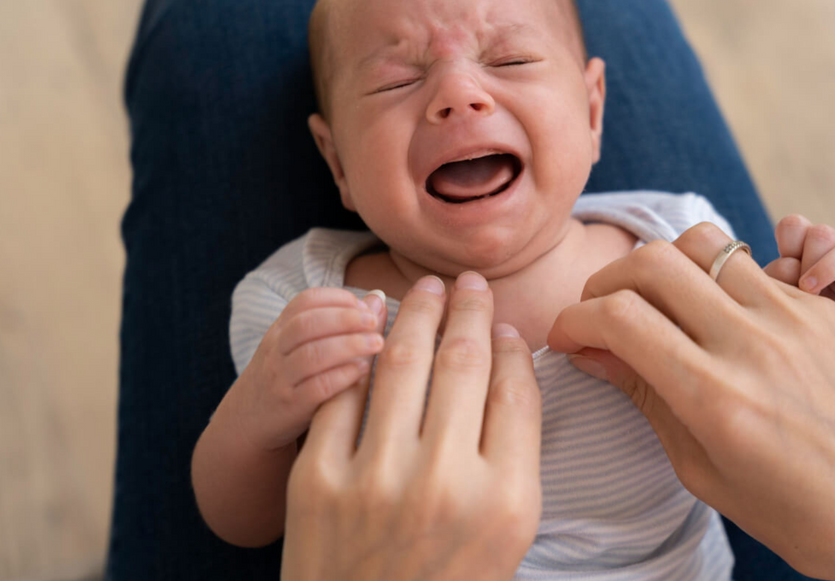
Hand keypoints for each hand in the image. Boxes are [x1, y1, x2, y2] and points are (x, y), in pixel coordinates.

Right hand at [232, 287, 386, 450]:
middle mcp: (277, 350)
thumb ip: (333, 324)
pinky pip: (316, 388)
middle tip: (374, 322)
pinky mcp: (290, 407)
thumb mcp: (297, 346)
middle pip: (308, 323)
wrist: (247, 422)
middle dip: (345, 318)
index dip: (337, 298)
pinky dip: (342, 376)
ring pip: (312, 355)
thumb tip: (377, 299)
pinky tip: (362, 371)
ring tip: (377, 344)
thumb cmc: (286, 378)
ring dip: (350, 345)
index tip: (364, 306)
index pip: (305, 301)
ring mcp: (281, 379)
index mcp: (280, 330)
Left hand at [282, 273, 541, 580]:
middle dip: (469, 311)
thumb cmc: (450, 580)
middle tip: (470, 283)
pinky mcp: (318, 479)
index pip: (515, 391)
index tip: (506, 323)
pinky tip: (372, 319)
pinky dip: (359, 349)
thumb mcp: (508, 531)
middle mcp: (444, 484)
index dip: (512, 345)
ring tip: (426, 288)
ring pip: (403, 364)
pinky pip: (344, 392)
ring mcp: (375, 480)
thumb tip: (505, 359)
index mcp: (506, 500)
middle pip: (463, 365)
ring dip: (417, 313)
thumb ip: (516, 450)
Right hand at [549, 223, 834, 580]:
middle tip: (598, 311)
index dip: (574, 319)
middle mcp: (752, 344)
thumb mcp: (699, 468)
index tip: (565, 336)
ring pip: (701, 243)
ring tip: (653, 302)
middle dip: (605, 279)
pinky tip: (710, 317)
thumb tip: (592, 350)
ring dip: (660, 266)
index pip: (619, 317)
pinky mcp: (818, 310)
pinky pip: (748, 266)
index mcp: (715, 396)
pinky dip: (712, 279)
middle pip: (653, 261)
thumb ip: (644, 395)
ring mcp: (792, 318)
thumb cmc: (792, 509)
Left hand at [763, 214, 834, 334]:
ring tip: (813, 293)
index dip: (788, 240)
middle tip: (801, 287)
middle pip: (822, 233)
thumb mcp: (771, 297)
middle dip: (809, 259)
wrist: (809, 348)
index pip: (795, 225)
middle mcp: (827, 250)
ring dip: (828, 270)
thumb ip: (774, 278)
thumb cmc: (785, 318)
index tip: (783, 268)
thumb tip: (788, 264)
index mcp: (798, 247)